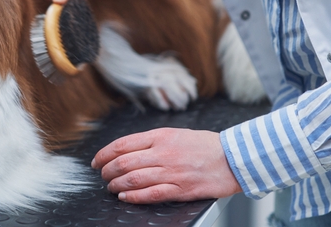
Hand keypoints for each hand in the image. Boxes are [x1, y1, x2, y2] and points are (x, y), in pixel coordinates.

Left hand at [92, 128, 240, 202]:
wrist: (233, 158)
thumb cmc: (205, 146)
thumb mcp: (175, 133)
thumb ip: (151, 141)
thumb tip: (126, 150)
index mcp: (160, 136)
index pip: (123, 144)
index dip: (104, 154)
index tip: (97, 160)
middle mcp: (163, 153)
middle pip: (124, 163)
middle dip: (108, 171)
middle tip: (103, 175)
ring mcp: (172, 172)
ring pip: (134, 179)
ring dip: (117, 185)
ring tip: (111, 188)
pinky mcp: (181, 189)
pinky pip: (151, 194)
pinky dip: (134, 197)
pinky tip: (125, 197)